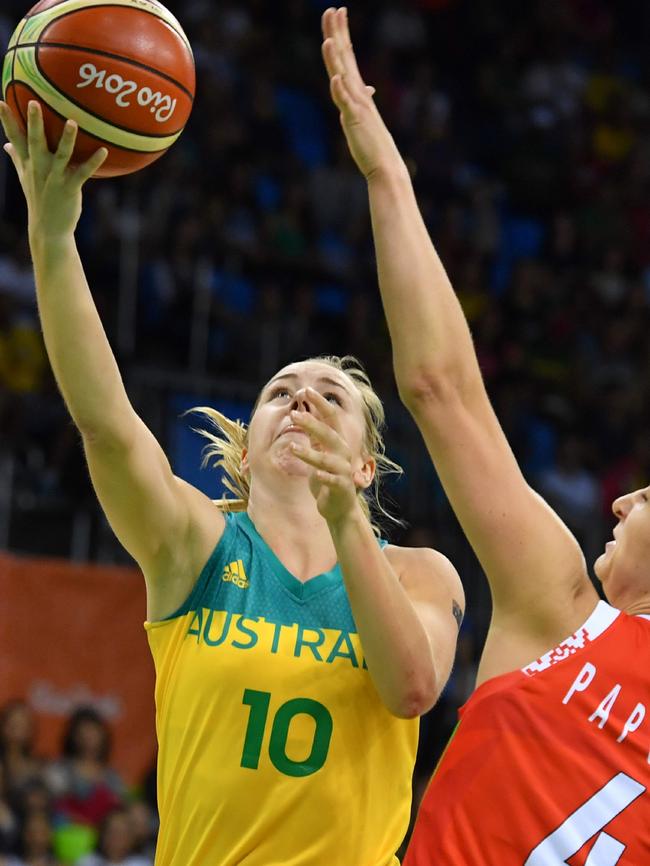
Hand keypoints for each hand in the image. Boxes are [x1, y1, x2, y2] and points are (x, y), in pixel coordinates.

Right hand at [0, 100, 107, 239]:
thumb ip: (17, 158)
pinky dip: (94, 162)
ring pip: (61, 155)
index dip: (7, 120)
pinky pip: (83, 172)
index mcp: (28, 164)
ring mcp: (54, 178)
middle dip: (34, 122)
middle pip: (35, 141)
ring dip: (67, 139)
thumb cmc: (38, 200)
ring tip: (72, 122)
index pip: (15, 138)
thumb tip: (6, 144)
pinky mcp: (70, 188)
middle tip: (34, 102)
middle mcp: (39, 168)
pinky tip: (104, 151)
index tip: (1, 101)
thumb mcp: (25, 178)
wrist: (48, 228)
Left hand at [288, 387, 368, 525]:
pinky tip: (316, 476)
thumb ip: (314, 436)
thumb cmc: (327, 479)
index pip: (331, 418)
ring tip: (290, 447)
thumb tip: (302, 413)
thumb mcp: (319, 454)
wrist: (339, 509)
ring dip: (309, 453)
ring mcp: (343, 471)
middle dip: (312, 424)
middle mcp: (342, 453)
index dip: (320, 404)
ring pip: (326, 459)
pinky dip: (324, 477)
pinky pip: (333, 480)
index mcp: (337, 443)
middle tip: (293, 414)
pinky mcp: (341, 487)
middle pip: (328, 434)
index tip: (306, 390)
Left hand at [321, 7, 401, 179]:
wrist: (385, 165)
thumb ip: (362, 102)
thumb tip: (367, 90)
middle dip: (337, 34)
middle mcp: (358, 93)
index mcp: (358, 92)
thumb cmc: (374, 144)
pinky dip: (340, 90)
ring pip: (343, 77)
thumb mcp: (365, 118)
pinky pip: (346, 103)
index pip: (347, 57)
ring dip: (336, 58)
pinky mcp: (355, 121)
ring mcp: (357, 106)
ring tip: (328, 39)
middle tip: (332, 10)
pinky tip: (335, 77)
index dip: (342, 35)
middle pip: (344, 59)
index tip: (338, 13)